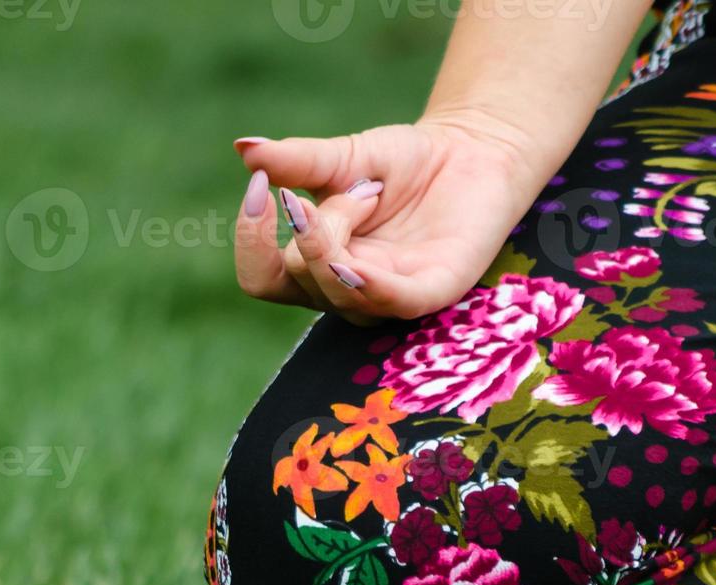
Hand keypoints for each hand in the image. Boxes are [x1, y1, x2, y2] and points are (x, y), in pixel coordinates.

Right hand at [233, 116, 541, 324]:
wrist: (471, 150)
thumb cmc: (405, 162)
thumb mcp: (343, 157)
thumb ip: (297, 161)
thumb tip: (244, 149)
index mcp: (318, 264)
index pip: (262, 279)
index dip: (251, 240)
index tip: (260, 187)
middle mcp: (348, 290)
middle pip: (299, 278)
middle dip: (314, 223)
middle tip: (358, 185)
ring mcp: (389, 296)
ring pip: (339, 294)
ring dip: (336, 240)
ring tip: (367, 193)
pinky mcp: (432, 291)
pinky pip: (392, 304)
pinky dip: (369, 289)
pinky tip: (352, 267)